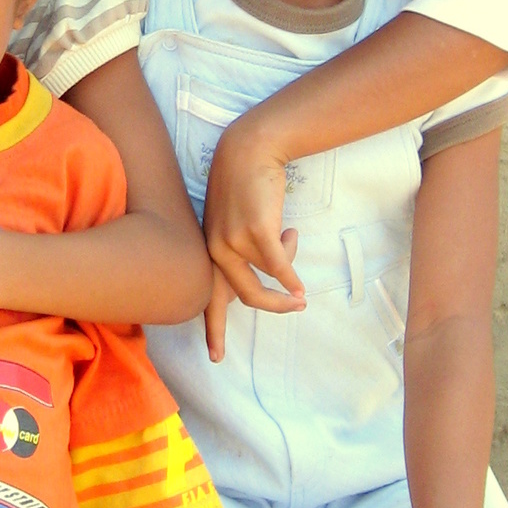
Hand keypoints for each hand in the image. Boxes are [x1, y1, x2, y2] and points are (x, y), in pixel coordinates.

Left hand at [200, 113, 307, 357]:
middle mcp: (215, 250)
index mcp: (206, 249)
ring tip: (292, 240)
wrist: (249, 150)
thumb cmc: (244, 184)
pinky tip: (301, 285)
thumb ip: (246, 248)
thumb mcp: (235, 220)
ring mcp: (234, 242)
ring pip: (269, 277)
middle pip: (244, 296)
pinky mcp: (257, 233)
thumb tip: (275, 269)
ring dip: (288, 267)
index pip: (206, 297)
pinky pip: (280, 269)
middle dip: (274, 305)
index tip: (215, 357)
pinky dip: (292, 279)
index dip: (212, 329)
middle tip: (297, 307)